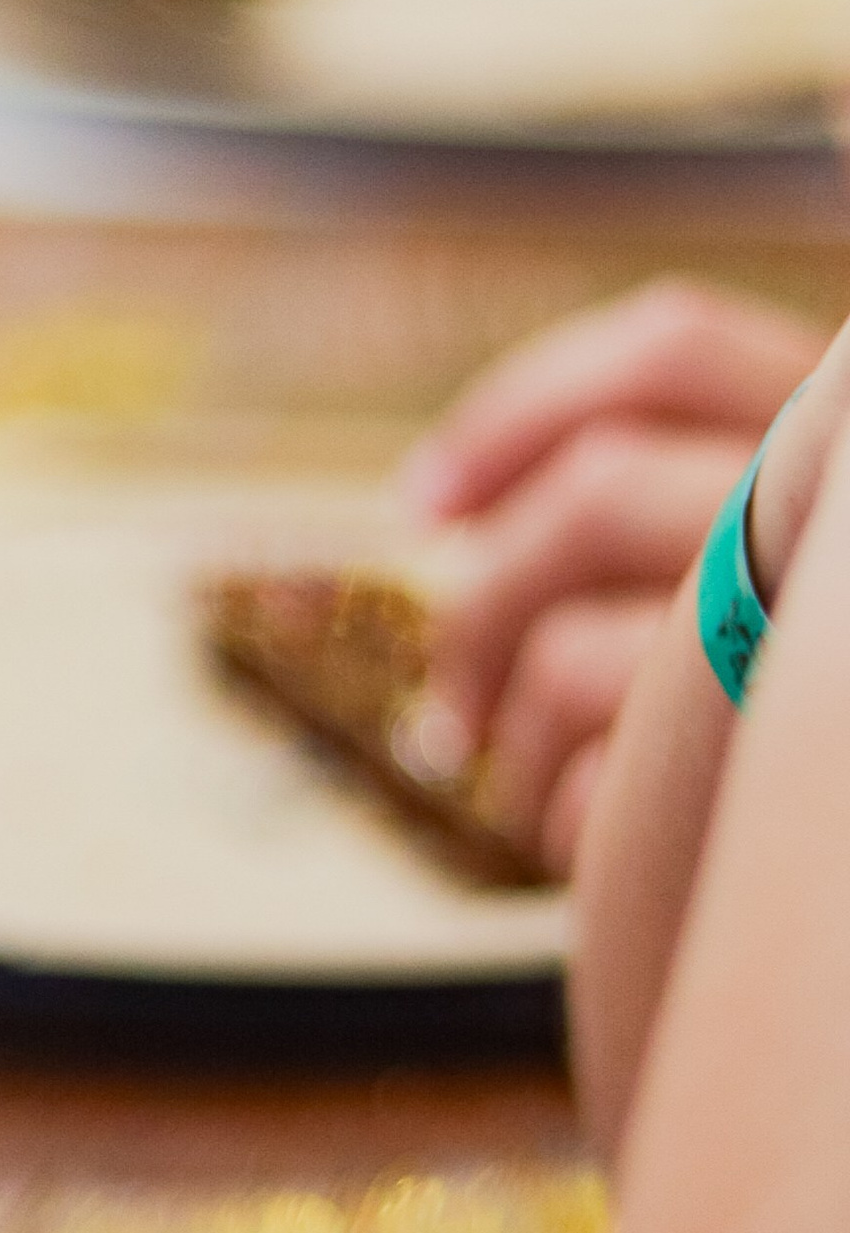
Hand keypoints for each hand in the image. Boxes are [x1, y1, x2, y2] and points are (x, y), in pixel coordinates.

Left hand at [404, 282, 826, 876]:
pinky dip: (564, 812)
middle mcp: (843, 523)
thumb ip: (669, 506)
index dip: (524, 408)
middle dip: (485, 607)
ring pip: (574, 656)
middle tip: (452, 703)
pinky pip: (604, 782)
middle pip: (600, 494)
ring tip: (519, 788)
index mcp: (846, 444)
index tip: (425, 504)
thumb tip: (445, 515)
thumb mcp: (767, 573)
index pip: (675, 349)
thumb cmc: (785, 715)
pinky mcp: (766, 768)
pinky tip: (581, 839)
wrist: (834, 883)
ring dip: (513, 737)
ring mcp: (815, 647)